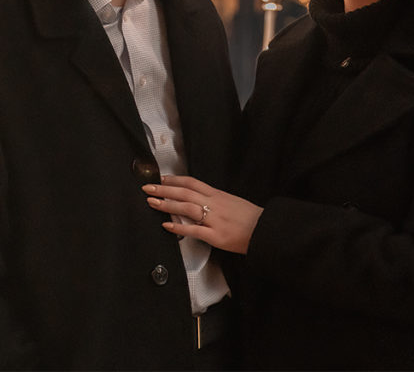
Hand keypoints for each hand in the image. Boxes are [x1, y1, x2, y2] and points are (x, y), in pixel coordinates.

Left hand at [142, 175, 262, 254]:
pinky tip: (166, 225)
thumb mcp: (232, 201)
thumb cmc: (250, 218)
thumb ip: (215, 200)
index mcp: (218, 195)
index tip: (161, 178)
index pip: (192, 182)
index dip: (175, 179)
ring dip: (166, 204)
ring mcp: (214, 219)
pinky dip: (179, 226)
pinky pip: (194, 230)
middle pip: (185, 192)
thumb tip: (198, 199)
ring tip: (151, 202)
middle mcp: (214, 204)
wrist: (266, 230)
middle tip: (147, 187)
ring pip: (186, 207)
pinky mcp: (216, 236)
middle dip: (164, 189)